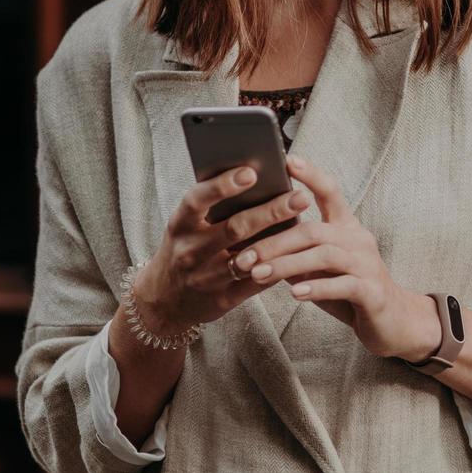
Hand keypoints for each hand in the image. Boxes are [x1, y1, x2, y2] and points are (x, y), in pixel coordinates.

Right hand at [133, 166, 312, 334]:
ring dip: (279, 242)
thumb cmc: (185, 246)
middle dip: (270, 212)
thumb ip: (212, 204)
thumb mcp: (187, 224)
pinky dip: (279, 268)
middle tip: (300, 197)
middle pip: (234, 229)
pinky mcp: (221, 300)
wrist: (164, 299)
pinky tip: (300, 254)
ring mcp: (205, 278)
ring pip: (248, 259)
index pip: (197, 200)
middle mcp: (190, 251)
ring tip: (308, 225)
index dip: (222, 186)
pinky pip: (256, 284)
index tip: (251, 172)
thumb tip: (255, 172)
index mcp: (180, 225)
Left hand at [232, 154, 437, 360]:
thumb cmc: (347, 288)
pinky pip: (342, 285)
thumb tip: (251, 243)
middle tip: (242, 257)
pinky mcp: (372, 291)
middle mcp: (358, 239)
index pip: (330, 192)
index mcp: (346, 227)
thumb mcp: (321, 266)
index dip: (311, 175)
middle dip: (274, 243)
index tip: (288, 160)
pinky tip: (295, 293)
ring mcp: (367, 264)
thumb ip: (297, 251)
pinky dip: (317, 287)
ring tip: (258, 274)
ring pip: (324, 256)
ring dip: (286, 265)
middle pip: (313, 231)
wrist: (391, 321)